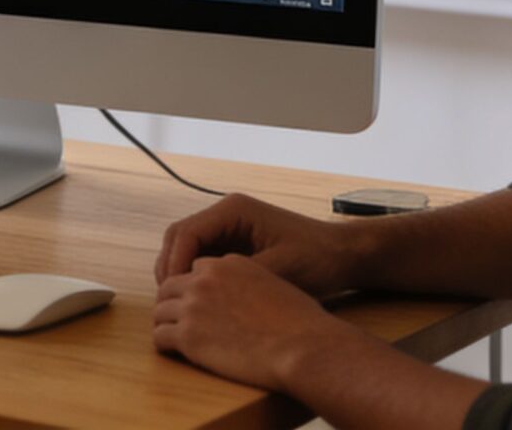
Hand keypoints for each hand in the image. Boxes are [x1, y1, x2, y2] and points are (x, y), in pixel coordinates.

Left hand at [153, 251, 361, 390]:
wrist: (304, 347)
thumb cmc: (301, 322)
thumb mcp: (276, 284)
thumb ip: (252, 281)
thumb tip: (246, 298)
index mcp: (228, 264)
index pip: (196, 269)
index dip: (196, 287)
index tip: (198, 303)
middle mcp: (205, 279)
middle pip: (171, 285)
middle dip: (173, 302)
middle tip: (177, 319)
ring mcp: (193, 306)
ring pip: (159, 310)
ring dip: (165, 322)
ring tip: (173, 336)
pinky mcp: (187, 335)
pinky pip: (160, 337)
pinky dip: (164, 344)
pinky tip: (175, 352)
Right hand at [156, 193, 365, 295]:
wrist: (342, 256)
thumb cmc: (317, 259)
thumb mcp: (277, 270)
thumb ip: (238, 277)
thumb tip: (202, 291)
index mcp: (234, 210)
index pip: (186, 232)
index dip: (175, 262)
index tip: (174, 290)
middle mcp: (226, 214)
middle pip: (179, 237)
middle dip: (170, 266)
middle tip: (169, 299)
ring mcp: (228, 228)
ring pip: (187, 247)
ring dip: (179, 271)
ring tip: (179, 301)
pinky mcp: (234, 243)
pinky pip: (202, 256)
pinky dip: (193, 275)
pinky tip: (197, 298)